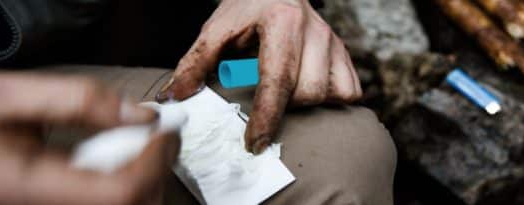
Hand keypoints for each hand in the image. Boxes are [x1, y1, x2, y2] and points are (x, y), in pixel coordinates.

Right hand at [0, 73, 177, 204]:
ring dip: (141, 180)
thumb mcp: (8, 98)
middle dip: (155, 172)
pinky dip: (119, 186)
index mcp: (25, 189)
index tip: (166, 130)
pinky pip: (100, 203)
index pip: (121, 193)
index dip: (155, 162)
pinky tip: (110, 161)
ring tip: (134, 146)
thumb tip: (142, 116)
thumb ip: (77, 102)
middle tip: (158, 137)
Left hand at [156, 0, 361, 152]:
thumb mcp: (216, 29)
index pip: (278, 79)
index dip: (267, 117)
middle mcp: (314, 30)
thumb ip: (195, 62)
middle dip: (284, 107)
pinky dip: (331, 99)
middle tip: (266, 100)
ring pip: (329, 94)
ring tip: (286, 93)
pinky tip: (309, 91)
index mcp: (282, 21)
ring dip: (306, 103)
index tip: (254, 142)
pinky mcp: (344, 51)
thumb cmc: (246, 9)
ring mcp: (333, 41)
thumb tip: (174, 96)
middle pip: (307, 92)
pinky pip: (349, 91)